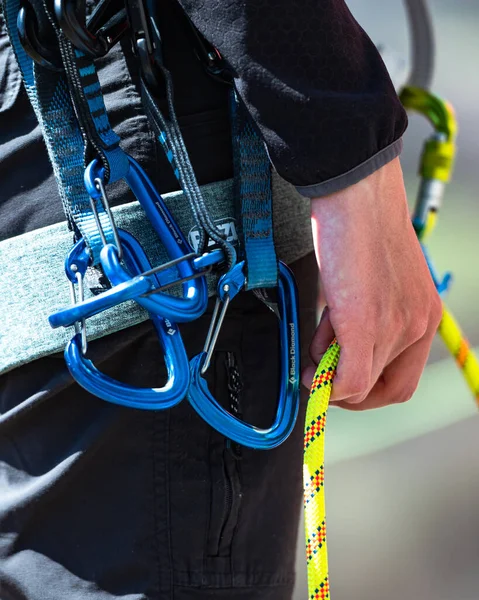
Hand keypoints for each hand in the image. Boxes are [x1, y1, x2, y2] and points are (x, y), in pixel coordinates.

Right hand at [301, 157, 441, 409]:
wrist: (356, 194)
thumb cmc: (361, 228)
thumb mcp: (376, 280)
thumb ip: (367, 317)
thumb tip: (336, 352)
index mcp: (423, 313)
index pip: (403, 378)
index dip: (370, 388)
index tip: (344, 381)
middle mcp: (417, 325)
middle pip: (388, 390)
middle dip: (352, 396)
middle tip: (325, 381)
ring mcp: (392, 327)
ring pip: (362, 384)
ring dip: (331, 375)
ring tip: (317, 344)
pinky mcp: (364, 325)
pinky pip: (348, 379)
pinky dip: (327, 384)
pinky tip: (312, 369)